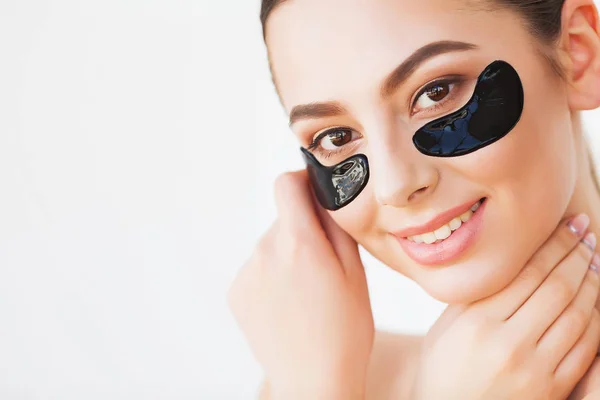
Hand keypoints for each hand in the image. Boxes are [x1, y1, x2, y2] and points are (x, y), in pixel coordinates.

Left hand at [228, 170, 373, 399]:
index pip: (286, 184)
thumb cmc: (344, 331)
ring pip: (270, 245)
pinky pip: (256, 268)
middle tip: (324, 265)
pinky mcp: (236, 293)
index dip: (302, 181)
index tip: (314, 193)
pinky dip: (271, 276)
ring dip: (286, 255)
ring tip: (306, 292)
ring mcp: (246, 274)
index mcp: (298, 243)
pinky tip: (289, 304)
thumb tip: (323, 194)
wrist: (314, 380)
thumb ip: (336, 225)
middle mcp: (264, 252)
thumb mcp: (355, 271)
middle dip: (302, 230)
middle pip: (282, 219)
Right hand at [411, 214, 599, 399]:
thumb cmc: (442, 372)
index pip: (525, 272)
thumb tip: (505, 261)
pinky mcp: (549, 390)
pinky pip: (584, 348)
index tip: (570, 224)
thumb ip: (472, 298)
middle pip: (555, 287)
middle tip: (588, 232)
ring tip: (596, 260)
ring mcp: (531, 368)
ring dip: (592, 282)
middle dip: (577, 254)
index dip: (553, 244)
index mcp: (474, 322)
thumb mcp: (444, 329)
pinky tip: (596, 301)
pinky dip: (596, 320)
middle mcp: (504, 342)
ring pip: (575, 314)